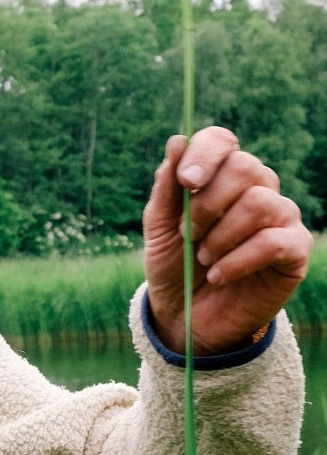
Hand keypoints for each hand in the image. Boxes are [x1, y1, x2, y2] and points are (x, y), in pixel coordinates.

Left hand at [143, 127, 311, 354]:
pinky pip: (274, 241)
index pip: (222, 140)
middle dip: (207, 204)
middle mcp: (256, 188)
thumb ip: (166, 186)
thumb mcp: (159, 227)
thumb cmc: (174, 264)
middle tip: (189, 234)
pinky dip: (237, 260)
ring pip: (259, 203)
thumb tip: (177, 140)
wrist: (186, 314)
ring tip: (203, 259)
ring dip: (220, 236)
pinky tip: (218, 275)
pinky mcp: (295, 249)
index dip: (205, 154)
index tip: (186, 181)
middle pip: (245, 166)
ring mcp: (280, 216)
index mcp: (219, 176)